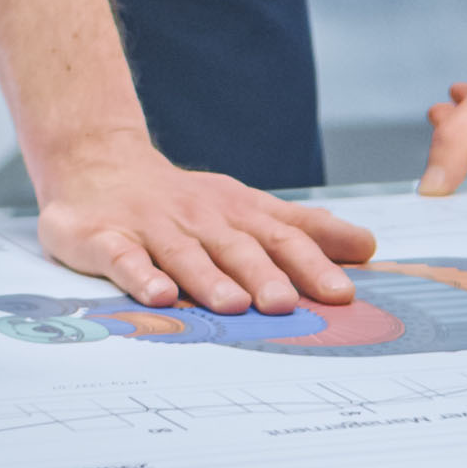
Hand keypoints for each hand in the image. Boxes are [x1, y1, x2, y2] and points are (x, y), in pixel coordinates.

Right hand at [33, 134, 376, 313]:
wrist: (98, 162)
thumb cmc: (185, 202)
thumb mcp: (247, 207)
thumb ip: (304, 230)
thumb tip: (367, 247)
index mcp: (236, 213)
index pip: (282, 237)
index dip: (312, 265)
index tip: (341, 292)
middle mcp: (199, 219)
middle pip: (236, 248)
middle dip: (263, 275)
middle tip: (286, 304)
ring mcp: (152, 228)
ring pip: (184, 255)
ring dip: (209, 279)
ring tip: (233, 304)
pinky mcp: (105, 237)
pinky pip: (123, 258)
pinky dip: (140, 275)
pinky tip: (157, 295)